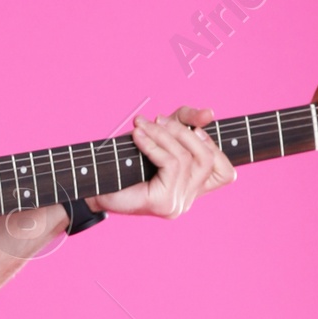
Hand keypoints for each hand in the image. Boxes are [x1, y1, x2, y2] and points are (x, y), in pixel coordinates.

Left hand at [89, 105, 235, 219]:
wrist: (92, 186)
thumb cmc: (125, 160)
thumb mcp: (162, 132)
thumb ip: (187, 120)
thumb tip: (210, 114)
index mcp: (191, 188)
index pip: (225, 175)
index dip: (216, 148)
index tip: (195, 127)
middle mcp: (187, 199)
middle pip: (207, 160)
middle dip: (184, 133)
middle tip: (158, 119)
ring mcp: (177, 204)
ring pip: (186, 159)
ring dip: (164, 135)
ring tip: (143, 124)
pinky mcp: (163, 203)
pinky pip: (171, 164)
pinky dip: (154, 145)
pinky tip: (138, 135)